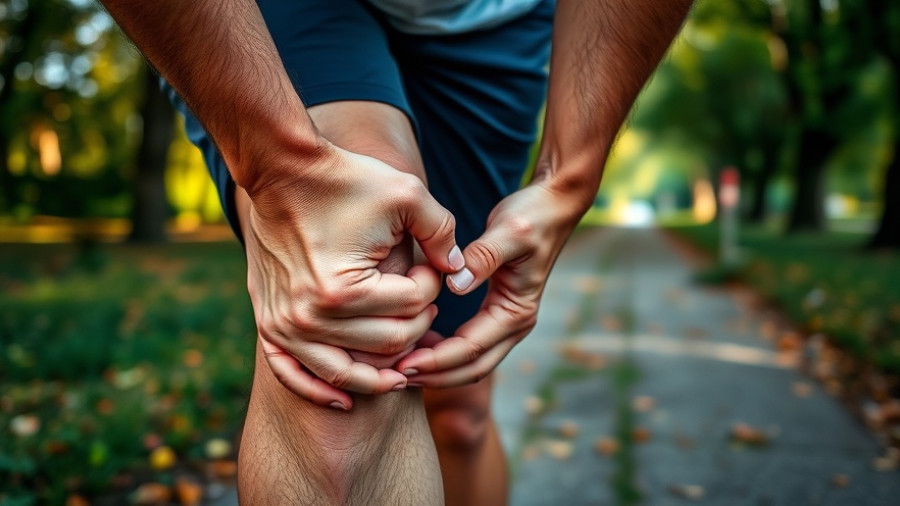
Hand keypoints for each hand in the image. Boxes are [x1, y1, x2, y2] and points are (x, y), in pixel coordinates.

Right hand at [243, 140, 464, 408]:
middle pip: (387, 343)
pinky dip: (319, 390)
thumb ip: (442, 232)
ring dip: (380, 372)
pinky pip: (293, 373)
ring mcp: (285, 325)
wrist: (281, 169)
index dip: (433, 287)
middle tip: (420, 297)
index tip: (430, 267)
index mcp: (345, 290)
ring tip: (404, 368)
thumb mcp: (405, 194)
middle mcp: (310, 317)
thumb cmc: (345, 179)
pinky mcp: (269, 323)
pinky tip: (346, 400)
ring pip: (346, 373)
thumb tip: (460, 269)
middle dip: (416, 321)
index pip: (412, 308)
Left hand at [396, 182, 581, 386]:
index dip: (436, 362)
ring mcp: (507, 321)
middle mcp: (515, 323)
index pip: (471, 350)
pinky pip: (468, 344)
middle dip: (434, 376)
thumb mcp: (509, 232)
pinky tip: (416, 341)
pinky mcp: (497, 312)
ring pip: (470, 363)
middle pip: (472, 369)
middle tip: (394, 375)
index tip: (403, 363)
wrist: (553, 205)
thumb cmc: (532, 216)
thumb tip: (456, 285)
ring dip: (437, 368)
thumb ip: (483, 258)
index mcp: (516, 311)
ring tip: (398, 364)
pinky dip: (443, 351)